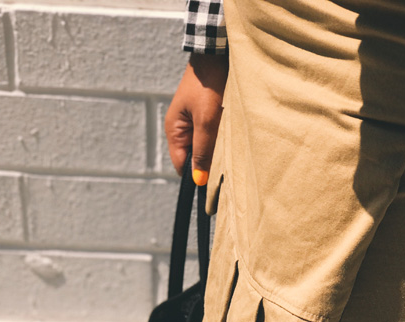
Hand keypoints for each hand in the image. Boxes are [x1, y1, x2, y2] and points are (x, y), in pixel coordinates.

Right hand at [165, 54, 228, 183]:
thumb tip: (198, 179)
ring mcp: (192, 123)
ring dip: (215, 151)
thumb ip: (202, 151)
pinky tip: (230, 138)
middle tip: (226, 166)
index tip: (214, 182)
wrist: (215, 55)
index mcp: (174, 131)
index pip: (181, 166)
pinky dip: (219, 140)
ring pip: (203, 148)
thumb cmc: (208, 85)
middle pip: (193, 158)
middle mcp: (180, 129)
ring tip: (229, 151)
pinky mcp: (203, 117)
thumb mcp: (205, 121)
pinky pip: (210, 137)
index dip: (196, 175)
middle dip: (207, 163)